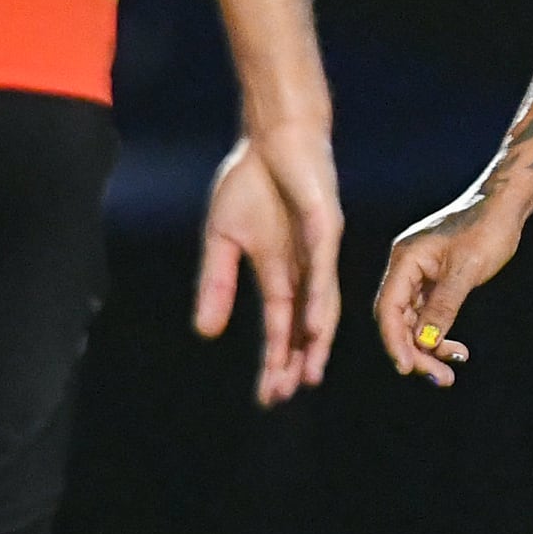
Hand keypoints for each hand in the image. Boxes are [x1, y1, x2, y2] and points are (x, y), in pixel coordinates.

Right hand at [194, 124, 344, 406]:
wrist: (271, 137)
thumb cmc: (250, 181)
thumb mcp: (222, 238)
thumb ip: (217, 283)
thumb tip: (205, 333)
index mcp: (278, 272)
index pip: (278, 326)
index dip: (274, 359)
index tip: (267, 395)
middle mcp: (303, 270)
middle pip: (303, 327)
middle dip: (295, 362)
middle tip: (285, 396)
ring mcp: (317, 252)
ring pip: (321, 307)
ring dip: (314, 342)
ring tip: (308, 375)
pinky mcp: (326, 230)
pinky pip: (324, 271)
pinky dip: (319, 300)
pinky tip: (315, 326)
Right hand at [372, 179, 531, 387]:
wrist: (505, 207)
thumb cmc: (486, 230)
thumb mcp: (466, 270)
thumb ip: (444, 306)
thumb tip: (425, 342)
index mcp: (405, 259)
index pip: (388, 308)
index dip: (394, 341)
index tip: (407, 368)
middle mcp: (406, 268)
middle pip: (398, 320)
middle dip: (416, 352)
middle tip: (440, 378)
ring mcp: (419, 275)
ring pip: (413, 322)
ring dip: (429, 349)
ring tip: (450, 372)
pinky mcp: (434, 282)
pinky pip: (428, 316)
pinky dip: (439, 335)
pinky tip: (456, 351)